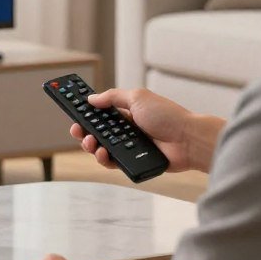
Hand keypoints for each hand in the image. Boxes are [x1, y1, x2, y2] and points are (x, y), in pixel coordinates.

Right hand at [69, 88, 222, 173]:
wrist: (187, 139)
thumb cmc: (167, 115)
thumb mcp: (137, 97)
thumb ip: (112, 97)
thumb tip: (91, 98)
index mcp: (126, 112)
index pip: (100, 112)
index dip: (86, 112)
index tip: (72, 111)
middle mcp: (126, 129)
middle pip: (97, 131)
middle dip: (84, 130)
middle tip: (76, 130)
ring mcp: (129, 146)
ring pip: (101, 148)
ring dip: (91, 145)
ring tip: (91, 142)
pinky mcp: (133, 161)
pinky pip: (113, 162)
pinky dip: (104, 158)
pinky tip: (103, 153)